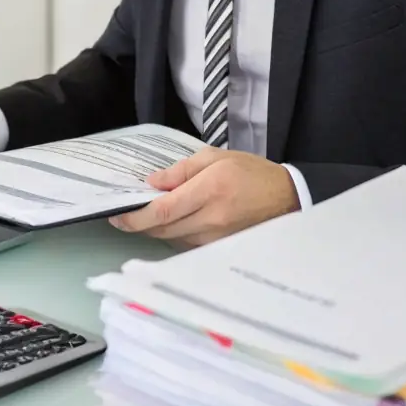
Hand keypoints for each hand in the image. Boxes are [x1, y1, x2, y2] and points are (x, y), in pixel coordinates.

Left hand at [109, 148, 299, 247]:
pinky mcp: (221, 247)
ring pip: (173, 238)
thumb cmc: (252, 173)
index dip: (135, 217)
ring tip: (150, 213)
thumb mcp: (216, 157)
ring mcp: (217, 238)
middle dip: (140, 224)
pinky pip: (188, 243)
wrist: (288, 198)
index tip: (117, 216)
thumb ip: (181, 170)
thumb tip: (153, 183)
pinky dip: (175, 233)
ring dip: (157, 228)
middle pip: (162, 229)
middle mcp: (211, 219)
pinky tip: (174, 222)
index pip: (162, 211)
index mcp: (209, 191)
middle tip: (125, 214)